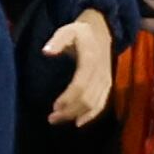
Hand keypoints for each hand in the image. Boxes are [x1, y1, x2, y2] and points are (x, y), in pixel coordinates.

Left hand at [43, 7, 115, 125]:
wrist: (102, 31)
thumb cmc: (81, 32)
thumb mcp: (68, 30)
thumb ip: (57, 40)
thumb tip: (46, 51)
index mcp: (91, 61)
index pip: (80, 85)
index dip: (68, 98)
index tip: (54, 107)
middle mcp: (100, 74)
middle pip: (87, 99)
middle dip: (69, 111)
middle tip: (51, 118)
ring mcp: (106, 81)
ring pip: (94, 104)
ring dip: (76, 115)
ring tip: (58, 120)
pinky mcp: (107, 85)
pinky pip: (101, 104)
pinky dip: (91, 115)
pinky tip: (78, 122)